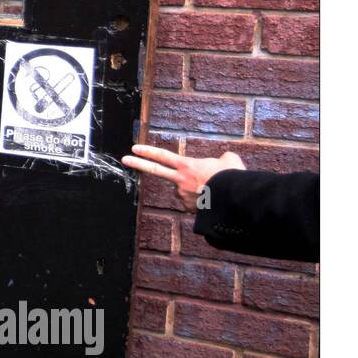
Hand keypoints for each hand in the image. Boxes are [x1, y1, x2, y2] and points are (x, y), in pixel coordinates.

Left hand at [121, 144, 245, 211]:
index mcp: (187, 166)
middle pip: (155, 170)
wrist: (233, 201)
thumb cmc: (232, 178)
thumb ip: (221, 159)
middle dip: (138, 163)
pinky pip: (193, 202)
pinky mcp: (188, 208)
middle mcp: (180, 181)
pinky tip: (213, 200)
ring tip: (214, 190)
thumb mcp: (229, 161)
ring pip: (185, 190)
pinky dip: (201, 200)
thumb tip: (222, 160)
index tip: (134, 148)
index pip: (163, 156)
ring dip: (196, 189)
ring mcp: (182, 196)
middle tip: (124, 159)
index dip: (148, 151)